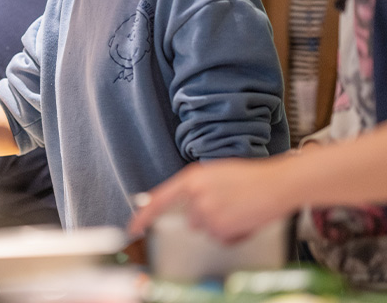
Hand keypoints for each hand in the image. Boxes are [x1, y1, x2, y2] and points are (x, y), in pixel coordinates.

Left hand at [127, 158, 296, 244]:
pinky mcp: (222, 226)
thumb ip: (196, 188)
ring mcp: (208, 212)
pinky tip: (244, 218)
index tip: (134, 227)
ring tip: (238, 210)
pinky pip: (221, 237)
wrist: (278, 183)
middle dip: (205, 217)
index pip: (158, 200)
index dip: (143, 215)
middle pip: (189, 219)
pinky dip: (232, 233)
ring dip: (219, 225)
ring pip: (205, 229)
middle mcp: (195, 195)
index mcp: (191, 178)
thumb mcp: (216, 174)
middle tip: (227, 205)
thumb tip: (183, 204)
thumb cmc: (251, 178)